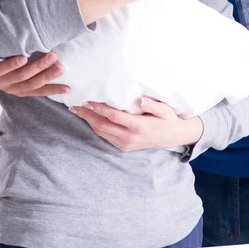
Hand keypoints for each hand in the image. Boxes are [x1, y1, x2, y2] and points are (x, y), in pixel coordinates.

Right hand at [0, 14, 67, 95]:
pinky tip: (67, 88)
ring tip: (61, 67)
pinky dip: (53, 90)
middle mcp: (2, 82)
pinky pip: (40, 92)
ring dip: (48, 77)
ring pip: (33, 85)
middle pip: (22, 76)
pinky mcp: (24, 91)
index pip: (0, 69)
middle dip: (38, 67)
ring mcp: (14, 88)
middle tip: (52, 55)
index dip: (11, 64)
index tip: (23, 56)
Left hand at [70, 97, 203, 151]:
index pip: (114, 116)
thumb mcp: (165, 110)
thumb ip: (152, 105)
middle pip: (102, 126)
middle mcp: (130, 137)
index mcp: (139, 126)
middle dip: (87, 115)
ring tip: (78, 111)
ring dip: (88, 121)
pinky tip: (90, 119)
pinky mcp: (124, 147)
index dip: (99, 108)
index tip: (88, 100)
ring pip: (101, 133)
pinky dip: (96, 127)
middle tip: (74, 106)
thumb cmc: (169, 120)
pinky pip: (106, 137)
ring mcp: (126, 144)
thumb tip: (139, 100)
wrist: (174, 137)